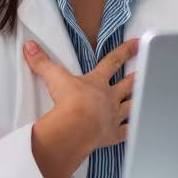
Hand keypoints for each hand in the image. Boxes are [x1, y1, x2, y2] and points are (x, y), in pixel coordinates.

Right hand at [25, 38, 137, 177]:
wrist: (77, 126)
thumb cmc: (68, 100)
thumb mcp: (54, 77)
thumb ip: (42, 62)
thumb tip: (29, 46)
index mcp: (97, 82)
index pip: (113, 61)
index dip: (125, 51)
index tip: (138, 43)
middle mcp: (109, 97)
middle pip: (127, 84)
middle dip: (136, 77)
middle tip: (147, 71)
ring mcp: (113, 116)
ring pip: (131, 106)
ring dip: (138, 101)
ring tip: (147, 96)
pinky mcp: (112, 135)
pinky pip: (126, 132)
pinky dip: (132, 130)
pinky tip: (137, 129)